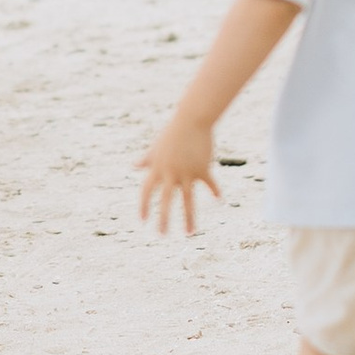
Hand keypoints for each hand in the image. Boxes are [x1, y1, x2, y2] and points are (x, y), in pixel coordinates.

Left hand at [138, 111, 219, 234]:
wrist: (191, 119)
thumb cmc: (173, 132)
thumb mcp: (157, 147)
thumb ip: (147, 159)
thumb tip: (134, 166)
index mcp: (157, 168)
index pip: (146, 191)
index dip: (144, 206)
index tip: (143, 221)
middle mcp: (170, 173)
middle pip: (165, 200)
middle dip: (164, 219)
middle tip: (162, 235)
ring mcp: (186, 172)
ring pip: (187, 200)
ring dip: (189, 218)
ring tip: (190, 233)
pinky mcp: (202, 169)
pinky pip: (209, 184)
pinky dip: (215, 192)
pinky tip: (219, 200)